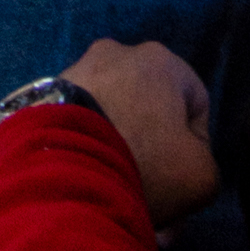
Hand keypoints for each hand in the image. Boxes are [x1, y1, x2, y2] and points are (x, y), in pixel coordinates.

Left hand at [62, 40, 220, 225]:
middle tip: (151, 196)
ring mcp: (74, 71)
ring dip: (119, 151)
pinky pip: (79, 125)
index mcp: (160, 59)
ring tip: (115, 192)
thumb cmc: (143, 161)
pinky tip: (88, 182)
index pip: (194, 105)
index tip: (182, 184)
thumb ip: (206, 165)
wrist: (60, 168)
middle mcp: (115, 54)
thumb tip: (185, 169)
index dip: (196, 150)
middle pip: (149, 111)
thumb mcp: (201, 176)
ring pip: (112, 118)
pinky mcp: (43, 94)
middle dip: (154, 154)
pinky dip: (87, 150)